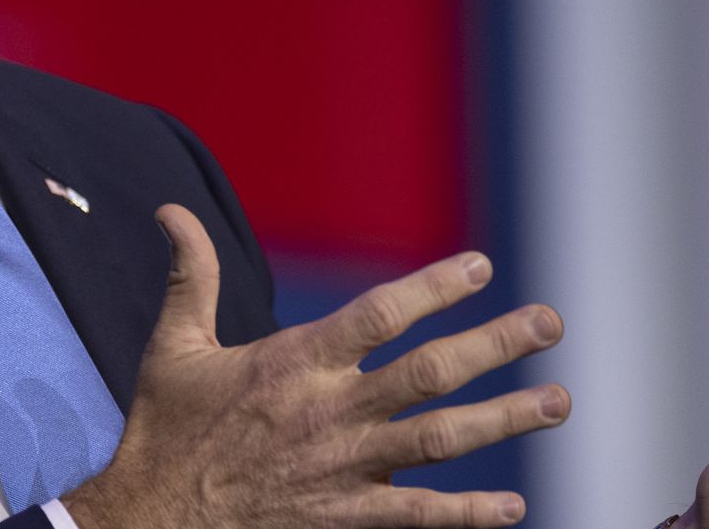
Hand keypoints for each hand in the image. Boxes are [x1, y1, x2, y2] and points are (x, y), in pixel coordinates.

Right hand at [65, 204, 565, 527]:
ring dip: (504, 419)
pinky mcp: (342, 519)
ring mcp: (342, 469)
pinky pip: (417, 517)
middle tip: (550, 322)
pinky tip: (514, 507)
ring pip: (439, 440)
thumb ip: (189, 275)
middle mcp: (328, 412)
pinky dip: (468, 514)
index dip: (432, 289)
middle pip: (429, 372)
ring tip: (559, 401)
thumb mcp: (173, 346)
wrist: (149, 522)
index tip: (479, 267)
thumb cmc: (164, 431)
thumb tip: (171, 210)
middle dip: (494, 344)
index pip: (378, 316)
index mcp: (293, 363)